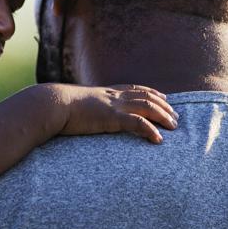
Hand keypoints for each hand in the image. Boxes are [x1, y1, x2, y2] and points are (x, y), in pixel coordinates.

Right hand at [55, 84, 177, 143]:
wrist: (51, 104)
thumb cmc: (58, 107)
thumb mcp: (75, 104)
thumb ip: (85, 108)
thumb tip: (83, 114)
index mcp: (106, 92)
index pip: (135, 88)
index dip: (151, 92)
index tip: (164, 97)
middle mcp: (113, 96)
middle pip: (146, 97)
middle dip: (163, 106)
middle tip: (175, 116)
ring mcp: (114, 106)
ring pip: (147, 107)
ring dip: (163, 116)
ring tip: (174, 126)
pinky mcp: (111, 118)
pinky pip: (137, 123)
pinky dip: (150, 130)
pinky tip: (158, 139)